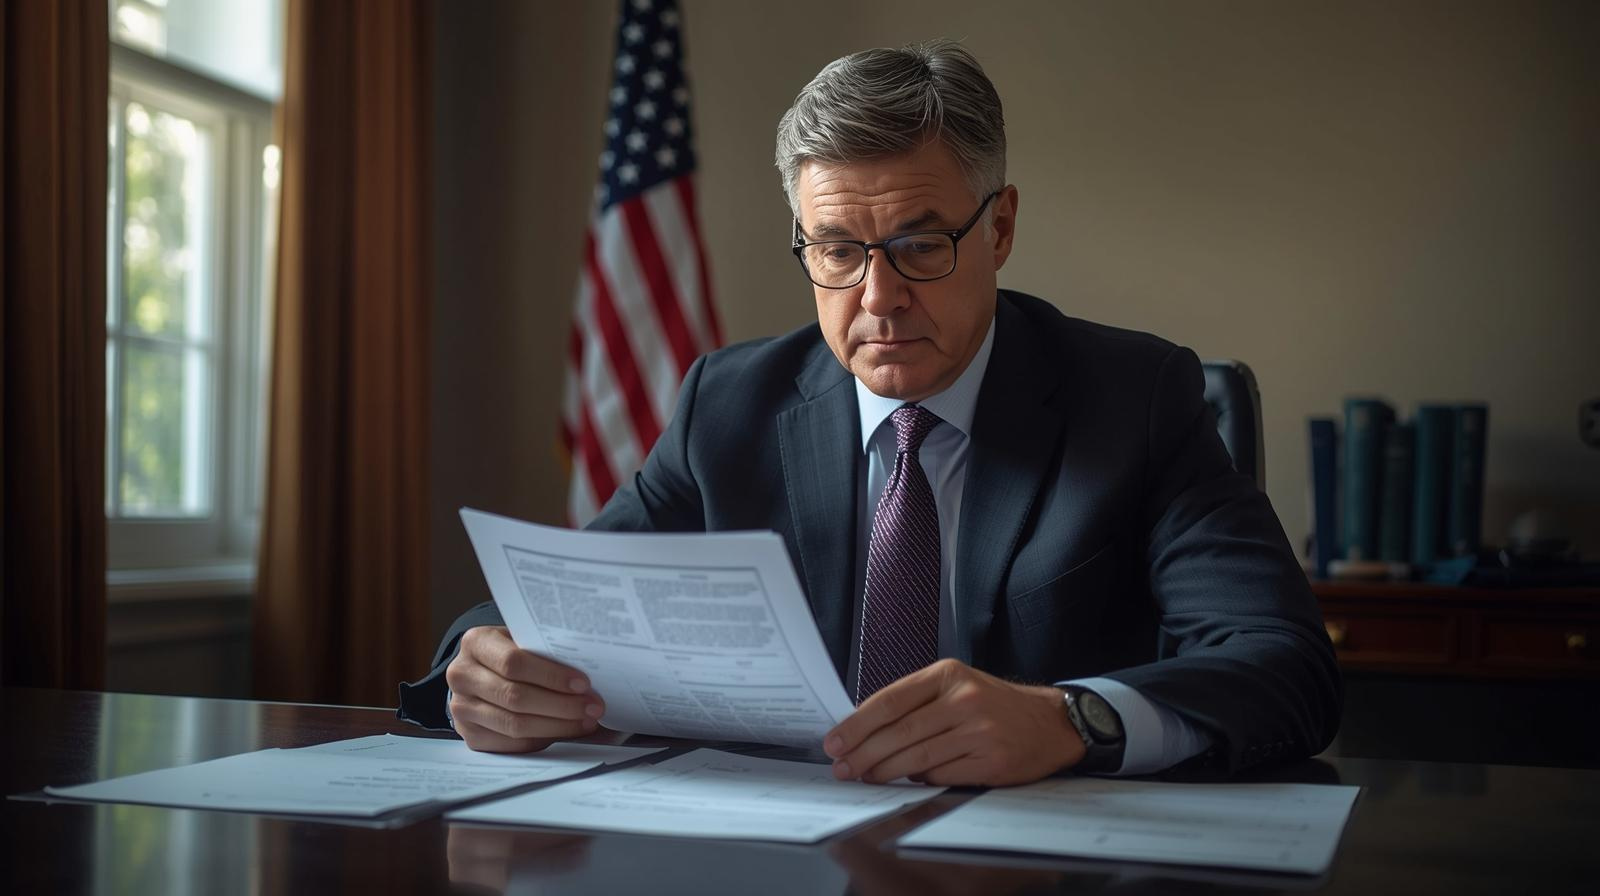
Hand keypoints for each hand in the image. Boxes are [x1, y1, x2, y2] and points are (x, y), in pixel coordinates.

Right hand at [445, 625, 604, 752]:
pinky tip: (565, 731)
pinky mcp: (470, 736)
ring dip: (557, 725)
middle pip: (515, 697)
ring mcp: (462, 708)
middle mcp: (462, 675)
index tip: (583, 683)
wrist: (479, 673)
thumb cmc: (510, 653)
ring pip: (515, 724)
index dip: (551, 675)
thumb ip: (544, 650)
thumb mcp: (521, 640)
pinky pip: (511, 744)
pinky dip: (543, 739)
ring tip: (586, 720)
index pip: (514, 662)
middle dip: (561, 704)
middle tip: (594, 706)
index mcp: (475, 642)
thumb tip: (590, 669)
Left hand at [824, 659, 1084, 785]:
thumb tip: (865, 729)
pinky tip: (908, 779)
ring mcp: (979, 731)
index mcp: (948, 674)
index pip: (890, 700)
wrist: (1051, 723)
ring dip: (885, 771)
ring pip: (917, 757)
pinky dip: (921, 779)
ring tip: (866, 777)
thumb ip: (916, 701)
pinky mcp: (992, 762)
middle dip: (864, 753)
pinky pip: (942, 775)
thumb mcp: (956, 685)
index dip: (857, 724)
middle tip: (843, 768)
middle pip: (900, 732)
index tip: (835, 742)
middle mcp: (964, 699)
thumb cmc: (994, 704)